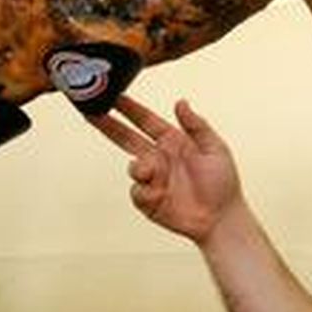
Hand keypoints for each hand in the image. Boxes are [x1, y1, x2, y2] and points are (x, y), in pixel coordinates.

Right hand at [88, 96, 242, 243]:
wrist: (220, 218)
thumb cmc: (223, 183)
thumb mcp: (215, 148)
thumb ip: (196, 125)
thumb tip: (180, 102)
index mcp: (174, 141)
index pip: (146, 120)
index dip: (129, 108)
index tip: (113, 94)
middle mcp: (159, 157)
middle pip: (126, 137)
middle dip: (108, 125)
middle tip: (88, 111)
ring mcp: (152, 178)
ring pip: (133, 167)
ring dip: (141, 169)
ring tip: (155, 175)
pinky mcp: (147, 199)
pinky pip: (136, 191)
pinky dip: (146, 192)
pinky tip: (161, 196)